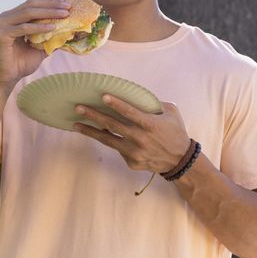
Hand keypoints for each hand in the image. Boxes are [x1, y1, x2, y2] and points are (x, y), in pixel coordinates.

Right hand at [0, 0, 70, 90]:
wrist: (7, 78)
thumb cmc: (21, 63)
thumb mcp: (40, 47)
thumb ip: (50, 37)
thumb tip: (69, 31)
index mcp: (14, 17)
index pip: (32, 2)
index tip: (65, 2)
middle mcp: (6, 17)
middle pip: (31, 4)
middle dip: (52, 4)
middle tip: (68, 6)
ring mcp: (2, 24)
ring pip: (28, 13)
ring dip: (49, 12)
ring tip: (64, 15)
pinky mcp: (1, 34)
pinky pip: (24, 28)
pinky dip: (39, 27)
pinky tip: (53, 28)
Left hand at [73, 95, 190, 173]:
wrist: (180, 161)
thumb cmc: (176, 133)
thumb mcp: (172, 113)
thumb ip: (155, 104)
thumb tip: (137, 95)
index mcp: (150, 125)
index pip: (130, 112)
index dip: (116, 104)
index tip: (103, 97)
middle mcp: (140, 139)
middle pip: (112, 125)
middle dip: (93, 115)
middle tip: (79, 107)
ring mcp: (134, 152)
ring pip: (108, 140)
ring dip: (91, 131)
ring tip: (76, 125)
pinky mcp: (131, 162)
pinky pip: (118, 149)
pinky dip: (112, 141)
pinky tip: (103, 135)